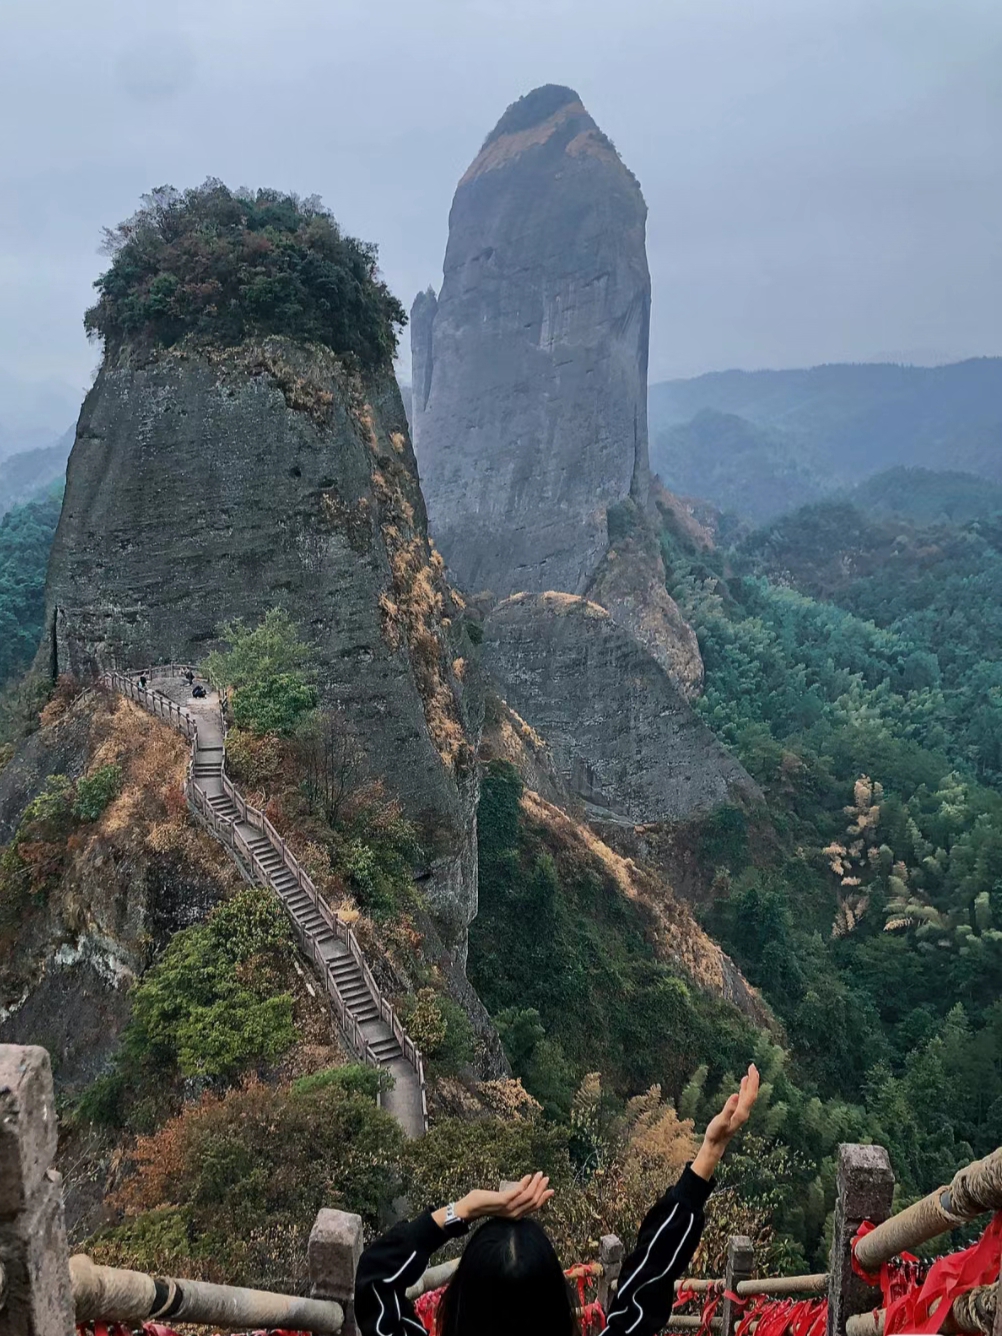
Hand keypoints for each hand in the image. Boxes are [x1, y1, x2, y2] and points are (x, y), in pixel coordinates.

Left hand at [453, 1172, 553, 1222]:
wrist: (471, 1208)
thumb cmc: (486, 1203)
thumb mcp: (504, 1201)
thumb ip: (514, 1198)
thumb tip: (523, 1188)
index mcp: (516, 1215)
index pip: (535, 1207)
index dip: (544, 1198)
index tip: (551, 1189)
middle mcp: (515, 1214)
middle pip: (534, 1201)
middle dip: (541, 1188)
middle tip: (546, 1177)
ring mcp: (509, 1208)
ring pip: (528, 1196)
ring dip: (535, 1183)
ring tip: (538, 1174)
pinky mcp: (503, 1201)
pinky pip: (518, 1191)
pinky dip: (524, 1183)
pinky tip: (527, 1176)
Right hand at [692, 1064, 758, 1180]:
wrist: (716, 1144)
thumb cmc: (716, 1133)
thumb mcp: (721, 1121)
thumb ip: (728, 1109)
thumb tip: (736, 1095)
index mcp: (742, 1113)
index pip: (751, 1094)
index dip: (753, 1082)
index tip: (752, 1069)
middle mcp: (744, 1112)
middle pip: (752, 1094)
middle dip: (754, 1080)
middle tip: (752, 1065)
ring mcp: (741, 1112)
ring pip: (749, 1095)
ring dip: (750, 1083)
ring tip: (750, 1071)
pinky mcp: (736, 1112)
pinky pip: (744, 1098)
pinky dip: (744, 1089)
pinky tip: (743, 1083)